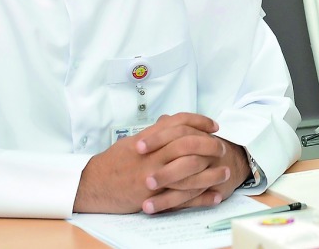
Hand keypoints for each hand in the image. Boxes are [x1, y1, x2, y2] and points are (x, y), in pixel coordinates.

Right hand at [73, 112, 249, 213]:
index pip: (178, 122)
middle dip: (209, 144)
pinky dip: (201, 197)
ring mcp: (153, 176)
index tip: (214, 125)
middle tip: (222, 147)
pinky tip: (214, 196)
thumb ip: (154, 131)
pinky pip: (183, 197)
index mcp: (148, 138)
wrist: (94, 185)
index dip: (199, 121)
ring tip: (225, 172)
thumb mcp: (132, 141)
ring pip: (189, 170)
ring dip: (211, 172)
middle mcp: (152, 155)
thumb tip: (170, 120)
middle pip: (187, 143)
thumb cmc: (113, 163)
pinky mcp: (153, 197)